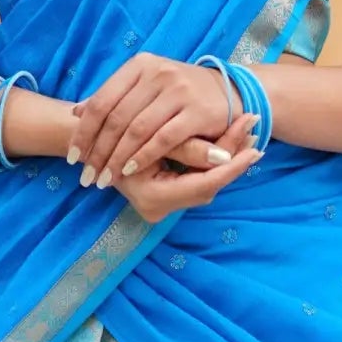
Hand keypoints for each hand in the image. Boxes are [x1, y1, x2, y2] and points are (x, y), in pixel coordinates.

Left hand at [68, 52, 235, 188]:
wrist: (230, 91)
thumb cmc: (180, 94)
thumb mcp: (145, 88)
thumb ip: (114, 99)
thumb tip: (76, 113)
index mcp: (140, 65)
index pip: (102, 101)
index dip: (84, 131)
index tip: (73, 157)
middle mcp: (158, 73)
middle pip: (116, 118)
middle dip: (98, 151)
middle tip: (87, 176)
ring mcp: (178, 91)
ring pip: (137, 130)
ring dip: (117, 159)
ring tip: (105, 179)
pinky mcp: (197, 111)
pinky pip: (163, 139)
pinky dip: (143, 157)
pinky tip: (130, 171)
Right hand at [121, 115, 261, 221]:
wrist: (84, 141)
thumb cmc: (110, 134)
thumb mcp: (149, 137)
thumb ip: (186, 149)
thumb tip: (225, 156)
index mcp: (152, 199)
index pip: (202, 188)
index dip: (229, 169)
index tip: (255, 149)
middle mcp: (157, 209)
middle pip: (207, 186)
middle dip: (232, 159)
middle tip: (257, 134)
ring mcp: (161, 205)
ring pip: (205, 183)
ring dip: (227, 156)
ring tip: (250, 132)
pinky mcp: (165, 194)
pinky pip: (197, 178)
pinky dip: (214, 158)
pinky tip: (233, 138)